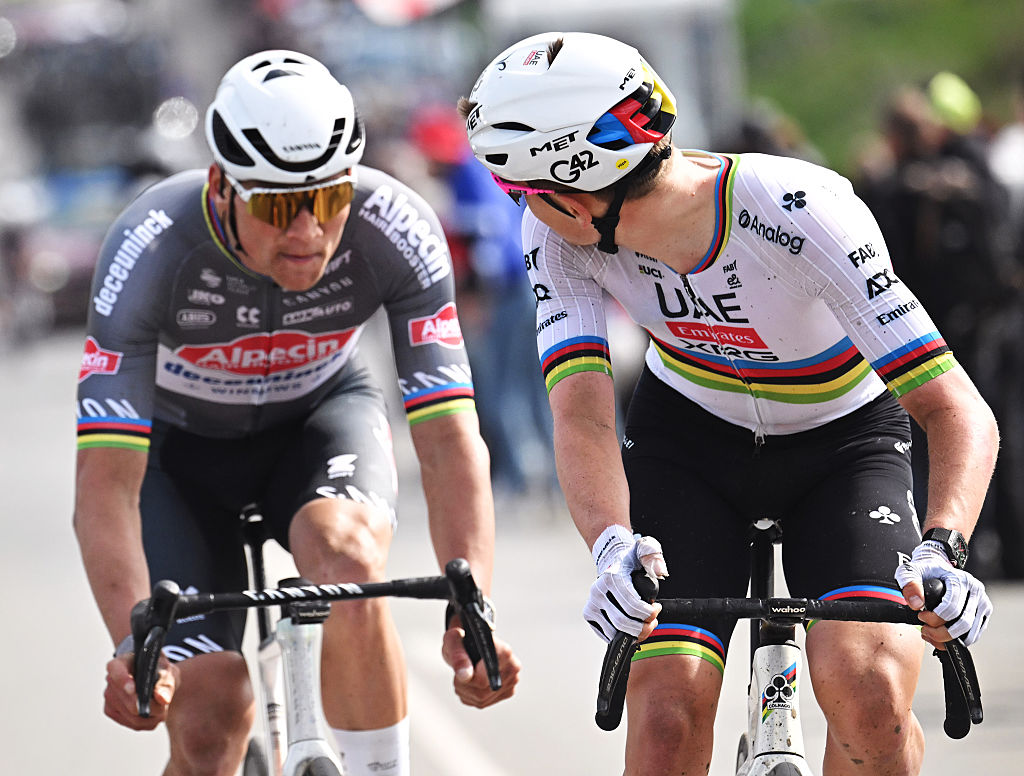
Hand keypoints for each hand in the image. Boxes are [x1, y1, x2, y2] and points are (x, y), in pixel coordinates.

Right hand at [103, 653, 178, 729]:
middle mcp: (111, 680)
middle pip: (129, 701)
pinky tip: (154, 714)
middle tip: (165, 704)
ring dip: (151, 716)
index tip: (133, 689)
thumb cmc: (159, 670)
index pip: (116, 671)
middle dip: (150, 705)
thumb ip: (166, 684)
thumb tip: (162, 699)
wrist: (155, 676)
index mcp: (120, 663)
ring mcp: (109, 697)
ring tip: (162, 707)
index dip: (123, 681)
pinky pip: (132, 724)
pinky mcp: (111, 712)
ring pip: (132, 716)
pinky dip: (147, 722)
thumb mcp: (166, 671)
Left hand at [441, 627, 520, 707]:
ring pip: (481, 699)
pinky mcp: (506, 693)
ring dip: (465, 691)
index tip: (461, 670)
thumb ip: (458, 656)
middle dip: (464, 685)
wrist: (471, 644)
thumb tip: (465, 675)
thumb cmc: (463, 639)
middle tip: (460, 671)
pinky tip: (470, 683)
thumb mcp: (454, 640)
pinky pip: (481, 703)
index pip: (485, 677)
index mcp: (504, 652)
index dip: (468, 676)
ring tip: (465, 674)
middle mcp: (512, 667)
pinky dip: (469, 696)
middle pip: (482, 691)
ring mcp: (511, 682)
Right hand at [583, 525, 667, 642]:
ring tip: (644, 624)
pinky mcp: (588, 614)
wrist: (611, 559)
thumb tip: (659, 571)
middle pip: (622, 622)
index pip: (631, 605)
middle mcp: (597, 591)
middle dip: (643, 628)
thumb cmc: (631, 559)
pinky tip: (632, 627)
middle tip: (653, 621)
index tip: (657, 609)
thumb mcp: (645, 549)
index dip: (648, 613)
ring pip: (614, 632)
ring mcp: (591, 603)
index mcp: (611, 577)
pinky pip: (606, 635)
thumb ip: (654, 556)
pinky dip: (622, 637)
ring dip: (634, 634)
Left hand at [895, 539, 992, 646]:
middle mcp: (976, 591)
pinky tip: (941, 638)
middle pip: (963, 623)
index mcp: (961, 580)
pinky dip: (958, 642)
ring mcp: (982, 603)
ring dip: (949, 640)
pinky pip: (974, 635)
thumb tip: (916, 605)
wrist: (937, 567)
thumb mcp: (909, 571)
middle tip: (925, 630)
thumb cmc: (924, 571)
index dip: (934, 618)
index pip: (952, 608)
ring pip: (970, 633)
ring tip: (931, 634)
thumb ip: (909, 584)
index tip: (920, 616)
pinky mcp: (983, 613)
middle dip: (941, 632)